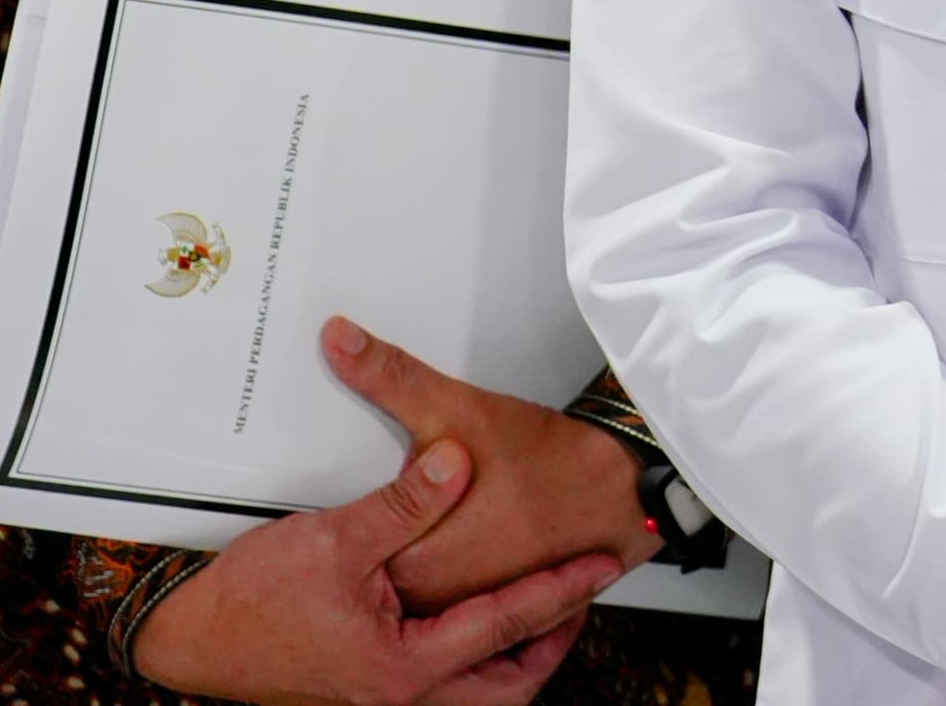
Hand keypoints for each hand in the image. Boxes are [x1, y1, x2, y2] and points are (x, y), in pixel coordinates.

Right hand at [131, 439, 624, 705]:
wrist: (191, 637)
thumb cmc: (250, 603)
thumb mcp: (336, 538)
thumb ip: (406, 500)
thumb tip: (457, 461)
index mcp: (403, 668)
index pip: (507, 625)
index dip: (561, 589)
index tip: (601, 565)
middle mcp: (398, 696)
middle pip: (505, 687)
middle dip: (551, 643)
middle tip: (581, 595)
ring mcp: (382, 697)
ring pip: (476, 694)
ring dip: (513, 657)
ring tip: (543, 609)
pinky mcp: (366, 688)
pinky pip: (443, 686)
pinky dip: (474, 659)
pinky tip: (474, 624)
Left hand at [323, 319, 656, 613]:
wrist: (625, 485)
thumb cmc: (548, 460)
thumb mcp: (457, 409)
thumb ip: (390, 376)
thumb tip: (338, 341)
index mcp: (414, 561)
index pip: (348, 556)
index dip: (335, 533)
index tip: (320, 522)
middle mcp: (440, 596)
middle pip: (379, 579)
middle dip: (371, 552)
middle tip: (364, 520)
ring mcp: (474, 605)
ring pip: (420, 597)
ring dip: (410, 572)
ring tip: (406, 538)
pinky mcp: (506, 600)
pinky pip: (464, 602)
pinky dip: (457, 582)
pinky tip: (460, 552)